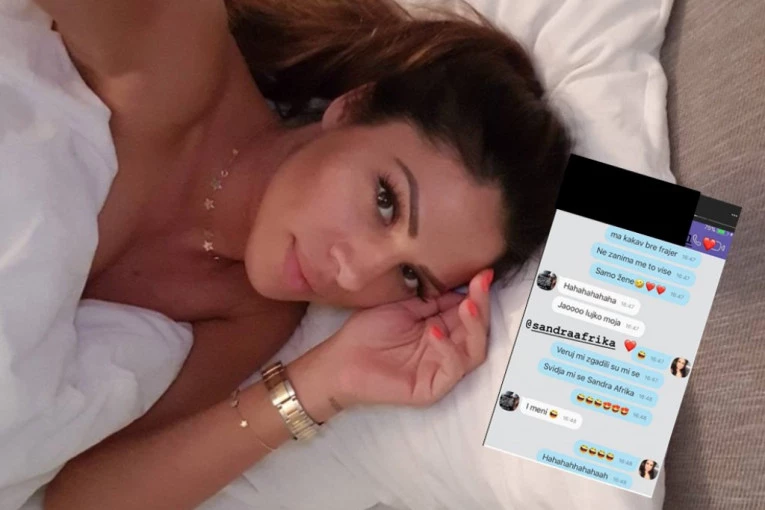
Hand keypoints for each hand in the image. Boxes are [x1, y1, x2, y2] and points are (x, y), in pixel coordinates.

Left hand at [323, 269, 493, 408]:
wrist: (340, 361)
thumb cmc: (366, 334)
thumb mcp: (404, 307)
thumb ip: (433, 300)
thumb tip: (461, 284)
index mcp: (440, 330)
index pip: (468, 313)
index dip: (477, 294)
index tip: (483, 274)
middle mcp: (445, 350)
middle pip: (476, 331)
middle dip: (481, 306)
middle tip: (480, 285)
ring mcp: (440, 370)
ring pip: (473, 351)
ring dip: (474, 327)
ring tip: (467, 306)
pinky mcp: (431, 388)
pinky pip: (452, 370)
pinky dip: (449, 350)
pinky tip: (435, 331)